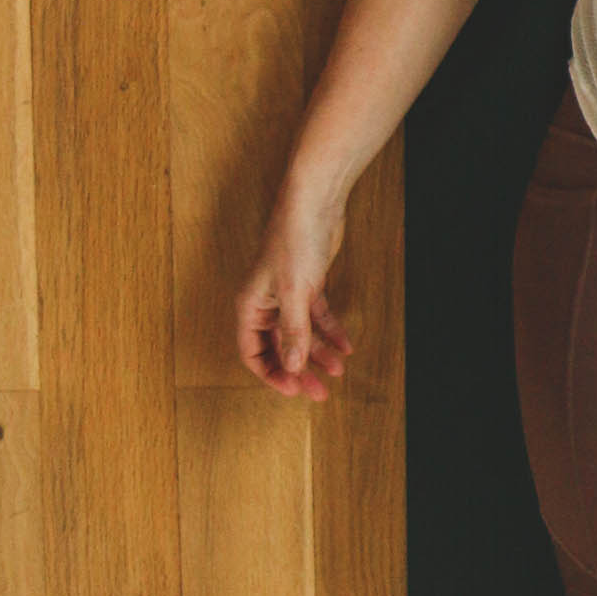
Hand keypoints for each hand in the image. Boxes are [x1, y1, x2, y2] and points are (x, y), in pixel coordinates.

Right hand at [235, 185, 355, 401]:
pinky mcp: (308, 286)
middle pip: (277, 348)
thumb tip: (292, 367)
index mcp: (250, 306)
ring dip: (318, 354)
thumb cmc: (294, 239)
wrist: (314, 203)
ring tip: (338, 370)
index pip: (252, 353)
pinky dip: (330, 332)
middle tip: (319, 392)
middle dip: (298, 370)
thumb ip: (293, 332)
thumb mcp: (295, 293)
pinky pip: (317, 318)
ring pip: (300, 335)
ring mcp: (287, 295)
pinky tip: (346, 346)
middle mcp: (265, 304)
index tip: (294, 390)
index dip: (271, 375)